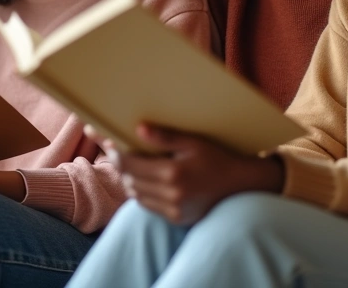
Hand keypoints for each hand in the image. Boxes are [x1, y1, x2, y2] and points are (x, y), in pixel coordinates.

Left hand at [106, 123, 284, 225]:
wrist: (243, 185)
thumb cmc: (218, 157)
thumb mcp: (194, 142)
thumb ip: (165, 137)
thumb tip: (138, 128)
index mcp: (174, 174)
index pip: (129, 164)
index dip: (113, 151)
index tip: (103, 138)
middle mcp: (171, 195)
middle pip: (129, 179)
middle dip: (119, 163)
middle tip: (112, 147)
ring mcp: (174, 210)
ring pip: (135, 194)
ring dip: (129, 179)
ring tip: (129, 163)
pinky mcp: (177, 218)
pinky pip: (148, 205)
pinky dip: (142, 192)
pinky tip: (146, 179)